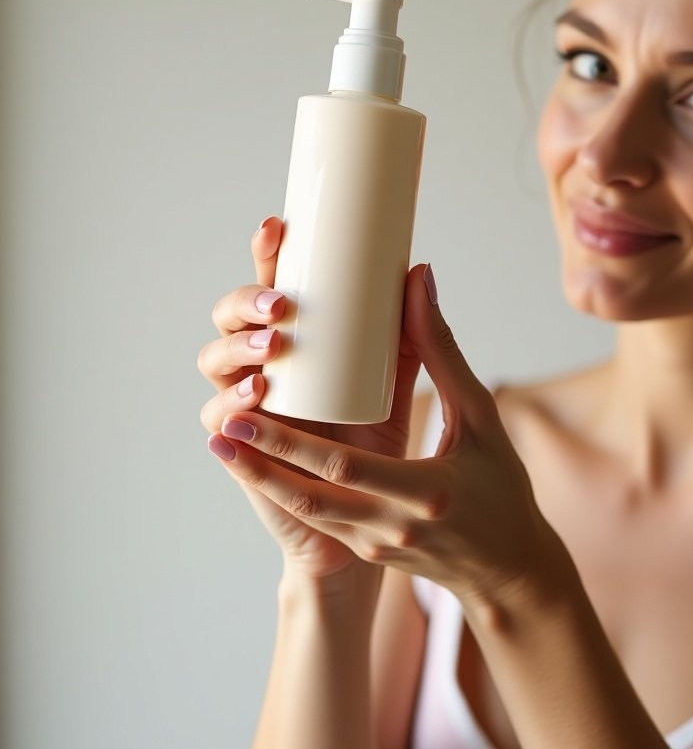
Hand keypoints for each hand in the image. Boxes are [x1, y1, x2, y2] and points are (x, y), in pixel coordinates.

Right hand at [197, 217, 425, 583]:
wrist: (380, 521)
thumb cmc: (387, 446)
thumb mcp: (401, 384)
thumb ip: (411, 337)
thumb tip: (419, 270)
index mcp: (302, 342)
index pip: (276, 287)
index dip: (268, 256)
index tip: (279, 227)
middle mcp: (268, 366)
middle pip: (232, 318)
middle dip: (246, 301)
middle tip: (283, 303)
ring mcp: (251, 407)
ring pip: (217, 362)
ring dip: (236, 348)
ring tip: (275, 346)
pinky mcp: (245, 451)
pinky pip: (219, 424)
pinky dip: (229, 409)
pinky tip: (257, 396)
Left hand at [208, 255, 560, 610]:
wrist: (508, 569)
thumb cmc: (502, 487)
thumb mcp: (481, 418)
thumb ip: (442, 353)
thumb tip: (416, 282)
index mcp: (427, 494)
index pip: (345, 467)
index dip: (289, 443)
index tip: (247, 411)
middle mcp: (395, 527)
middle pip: (313, 493)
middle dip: (263, 459)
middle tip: (224, 425)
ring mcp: (378, 544)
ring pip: (308, 511)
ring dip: (264, 479)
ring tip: (225, 444)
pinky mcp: (369, 549)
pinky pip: (321, 519)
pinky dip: (288, 492)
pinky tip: (262, 466)